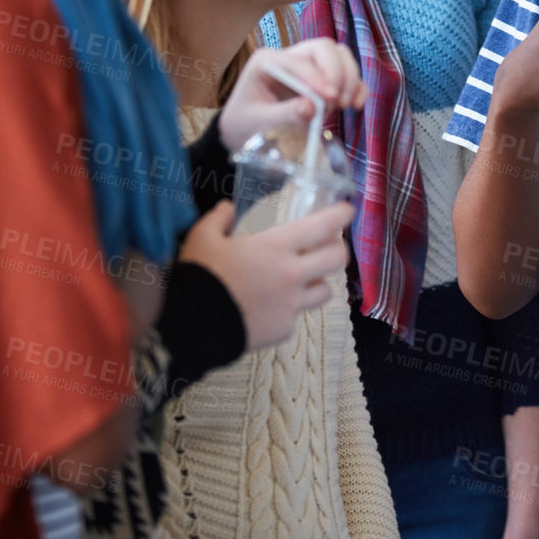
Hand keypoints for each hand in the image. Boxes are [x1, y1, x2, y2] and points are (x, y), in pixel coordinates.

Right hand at [177, 199, 353, 350]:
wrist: (191, 327)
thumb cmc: (200, 276)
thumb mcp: (202, 238)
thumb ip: (218, 219)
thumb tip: (227, 208)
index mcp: (277, 247)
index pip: (324, 226)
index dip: (341, 215)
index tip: (347, 211)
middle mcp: (292, 275)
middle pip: (337, 258)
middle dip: (338, 249)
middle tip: (329, 246)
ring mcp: (292, 305)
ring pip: (325, 291)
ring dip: (318, 282)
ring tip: (303, 279)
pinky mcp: (284, 330)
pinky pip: (297, 317)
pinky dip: (289, 310)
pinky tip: (272, 308)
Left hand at [219, 38, 367, 151]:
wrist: (242, 131)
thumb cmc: (244, 124)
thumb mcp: (258, 122)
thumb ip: (284, 114)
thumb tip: (312, 108)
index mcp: (267, 61)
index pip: (299, 61)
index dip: (317, 78)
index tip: (330, 99)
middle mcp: (289, 57)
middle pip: (324, 49)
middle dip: (337, 72)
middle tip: (338, 101)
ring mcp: (307, 66)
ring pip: (339, 56)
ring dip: (349, 78)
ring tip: (345, 105)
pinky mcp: (321, 80)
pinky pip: (346, 74)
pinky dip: (356, 87)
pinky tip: (356, 105)